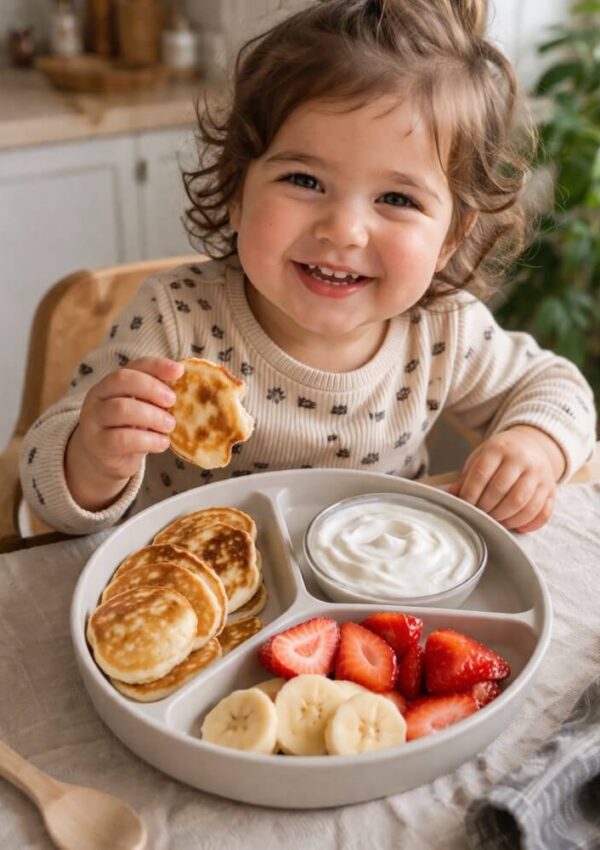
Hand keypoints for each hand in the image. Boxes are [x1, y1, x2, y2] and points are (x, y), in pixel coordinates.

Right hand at [65, 357, 182, 510]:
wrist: (105, 460)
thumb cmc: (130, 429)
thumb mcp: (142, 409)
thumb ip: (157, 397)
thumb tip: (189, 387)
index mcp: (112, 382)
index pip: (134, 365)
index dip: (157, 365)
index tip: (179, 371)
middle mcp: (98, 396)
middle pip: (121, 380)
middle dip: (152, 388)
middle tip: (172, 401)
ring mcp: (94, 419)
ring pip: (121, 409)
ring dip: (152, 416)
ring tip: (169, 426)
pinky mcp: (98, 444)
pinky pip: (122, 439)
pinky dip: (148, 440)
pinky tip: (162, 443)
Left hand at [447, 425, 565, 532]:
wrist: (531, 445)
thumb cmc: (500, 455)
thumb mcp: (480, 457)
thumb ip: (467, 476)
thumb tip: (453, 494)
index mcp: (499, 448)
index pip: (482, 474)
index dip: (470, 494)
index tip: (465, 505)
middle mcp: (522, 459)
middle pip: (502, 491)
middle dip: (486, 509)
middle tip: (479, 516)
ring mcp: (540, 475)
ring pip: (523, 504)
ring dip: (505, 519)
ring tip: (494, 522)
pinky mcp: (552, 489)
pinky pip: (543, 513)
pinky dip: (528, 524)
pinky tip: (516, 526)